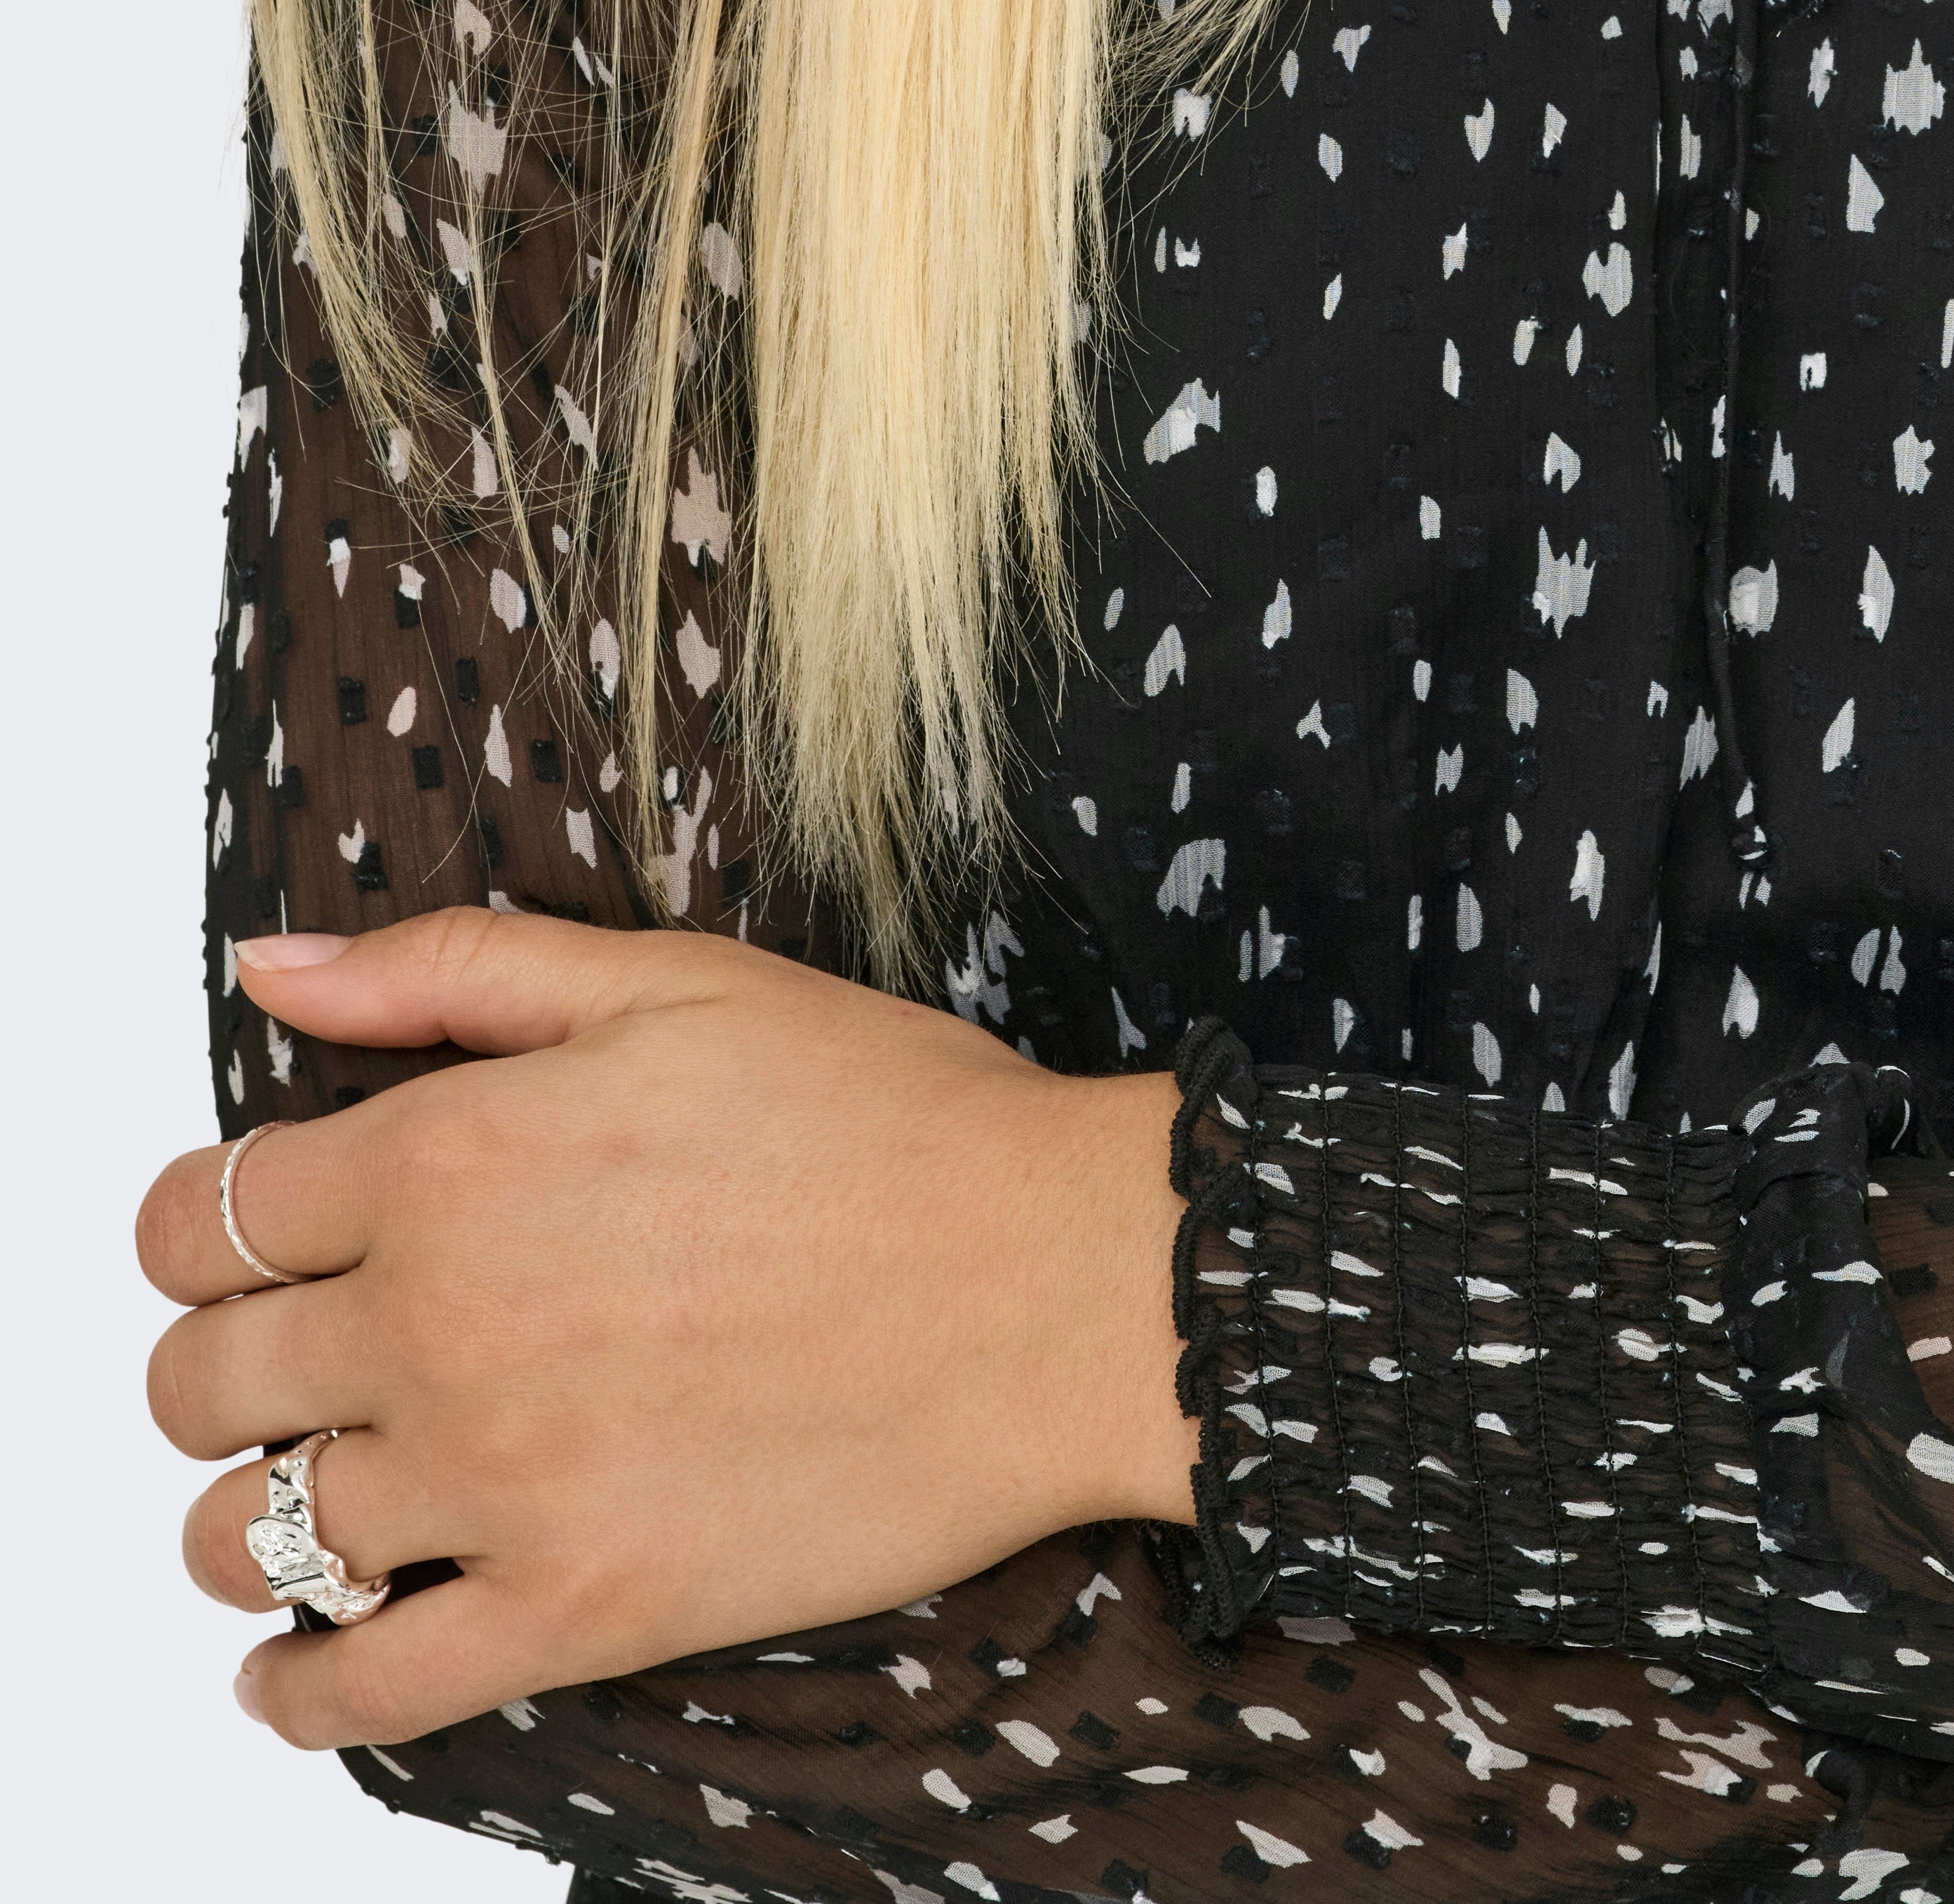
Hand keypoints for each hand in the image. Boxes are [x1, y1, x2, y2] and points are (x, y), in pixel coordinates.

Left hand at [139, 912, 1194, 1749]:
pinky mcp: (576, 1609)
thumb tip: (268, 964)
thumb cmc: (889, 1118)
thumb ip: (450, 967)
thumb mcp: (671, 981)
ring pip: (246, 1538)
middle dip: (216, 1366)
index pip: (205, 1218)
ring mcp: (502, 1481)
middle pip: (195, 1381)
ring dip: (247, 1518)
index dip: (205, 1229)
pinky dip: (296, 1689)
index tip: (252, 1242)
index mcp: (454, 1156)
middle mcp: (443, 1323)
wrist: (1053, 1281)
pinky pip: (358, 1693)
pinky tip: (305, 1658)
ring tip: (319, 1491)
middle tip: (296, 1362)